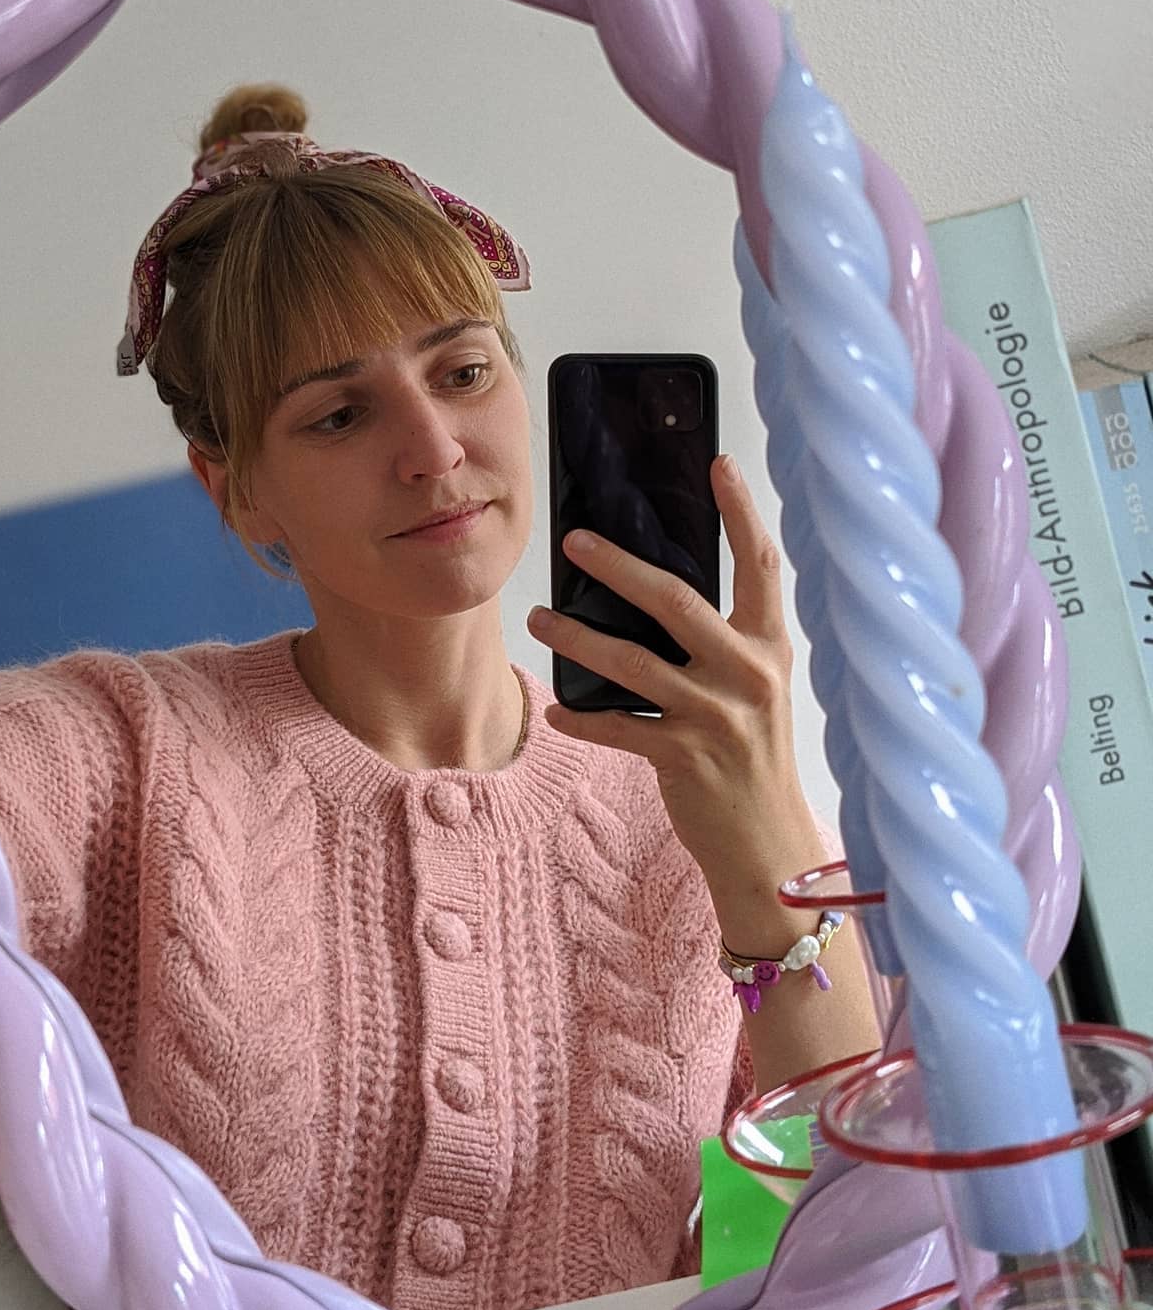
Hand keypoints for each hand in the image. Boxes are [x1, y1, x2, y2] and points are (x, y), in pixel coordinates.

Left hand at [527, 455, 821, 899]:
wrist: (770, 847)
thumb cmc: (754, 759)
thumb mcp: (756, 690)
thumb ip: (722, 643)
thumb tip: (656, 593)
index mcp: (770, 646)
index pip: (761, 563)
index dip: (740, 510)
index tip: (715, 462)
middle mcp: (749, 673)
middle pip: (677, 600)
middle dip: (619, 565)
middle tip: (574, 542)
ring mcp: (718, 716)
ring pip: (632, 662)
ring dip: (577, 638)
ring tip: (540, 620)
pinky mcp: (685, 758)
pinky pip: (618, 728)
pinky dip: (582, 717)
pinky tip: (556, 711)